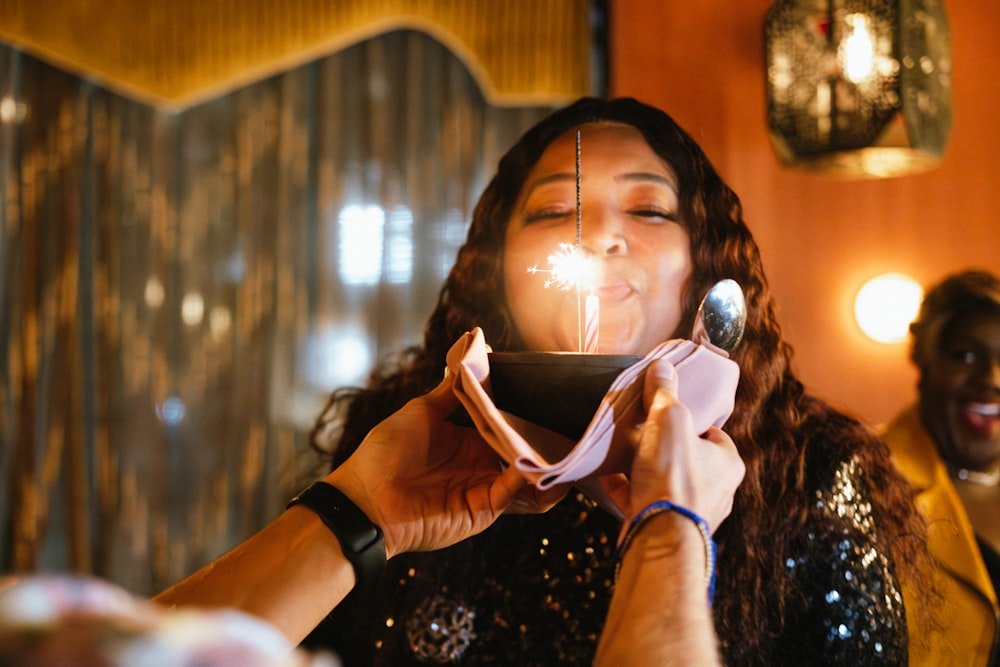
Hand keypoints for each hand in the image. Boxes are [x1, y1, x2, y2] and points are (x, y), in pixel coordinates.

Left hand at [324, 373, 561, 556]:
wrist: (365, 497)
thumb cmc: (384, 453)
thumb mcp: (421, 411)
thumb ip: (452, 390)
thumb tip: (470, 358)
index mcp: (468, 441)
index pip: (506, 427)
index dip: (526, 416)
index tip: (546, 398)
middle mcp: (480, 465)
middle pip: (523, 452)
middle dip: (544, 441)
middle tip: (568, 423)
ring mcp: (483, 489)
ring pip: (527, 478)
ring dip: (546, 465)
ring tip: (567, 449)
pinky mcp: (482, 509)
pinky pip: (514, 495)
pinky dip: (528, 480)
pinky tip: (536, 462)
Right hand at [606, 359, 744, 530]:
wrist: (658, 535)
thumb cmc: (675, 477)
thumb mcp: (670, 420)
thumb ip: (665, 393)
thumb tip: (663, 367)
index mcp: (728, 463)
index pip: (713, 434)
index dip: (690, 421)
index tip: (668, 413)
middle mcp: (715, 491)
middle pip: (687, 458)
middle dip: (662, 446)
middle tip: (641, 431)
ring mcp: (689, 513)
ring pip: (664, 482)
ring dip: (643, 468)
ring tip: (621, 452)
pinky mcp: (662, 526)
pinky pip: (641, 500)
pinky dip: (625, 488)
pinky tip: (606, 474)